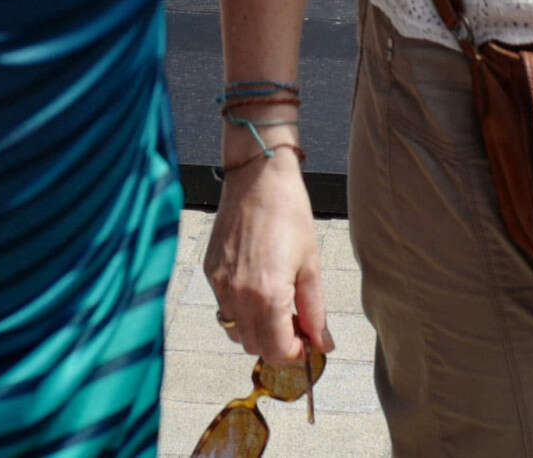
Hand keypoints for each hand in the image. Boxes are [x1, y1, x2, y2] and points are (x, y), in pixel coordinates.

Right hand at [203, 145, 332, 367]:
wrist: (258, 178)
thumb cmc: (290, 215)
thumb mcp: (311, 265)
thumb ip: (315, 312)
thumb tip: (322, 344)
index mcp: (268, 295)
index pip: (277, 350)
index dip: (295, 353)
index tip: (307, 344)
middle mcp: (238, 295)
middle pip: (255, 346)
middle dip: (278, 344)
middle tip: (297, 325)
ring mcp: (220, 285)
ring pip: (236, 331)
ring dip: (257, 331)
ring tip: (278, 308)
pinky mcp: (210, 272)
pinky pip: (224, 307)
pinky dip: (241, 310)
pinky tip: (259, 288)